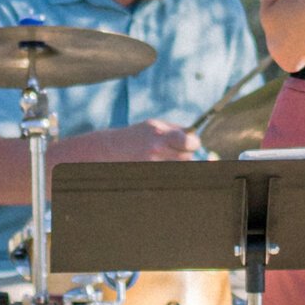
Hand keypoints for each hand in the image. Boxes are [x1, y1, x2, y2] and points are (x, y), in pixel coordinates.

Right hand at [58, 121, 194, 165]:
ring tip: (163, 161)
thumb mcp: (153, 125)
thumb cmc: (135, 136)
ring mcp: (151, 165)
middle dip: (185, 156)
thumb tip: (196, 138)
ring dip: (177, 166)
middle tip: (176, 154)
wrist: (108, 151)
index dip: (193, 144)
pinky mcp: (148, 178)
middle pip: (187, 158)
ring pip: (179, 169)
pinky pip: (168, 180)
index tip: (192, 145)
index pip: (190, 142)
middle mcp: (156, 150)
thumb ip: (176, 130)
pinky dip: (168, 175)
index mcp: (159, 134)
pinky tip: (159, 169)